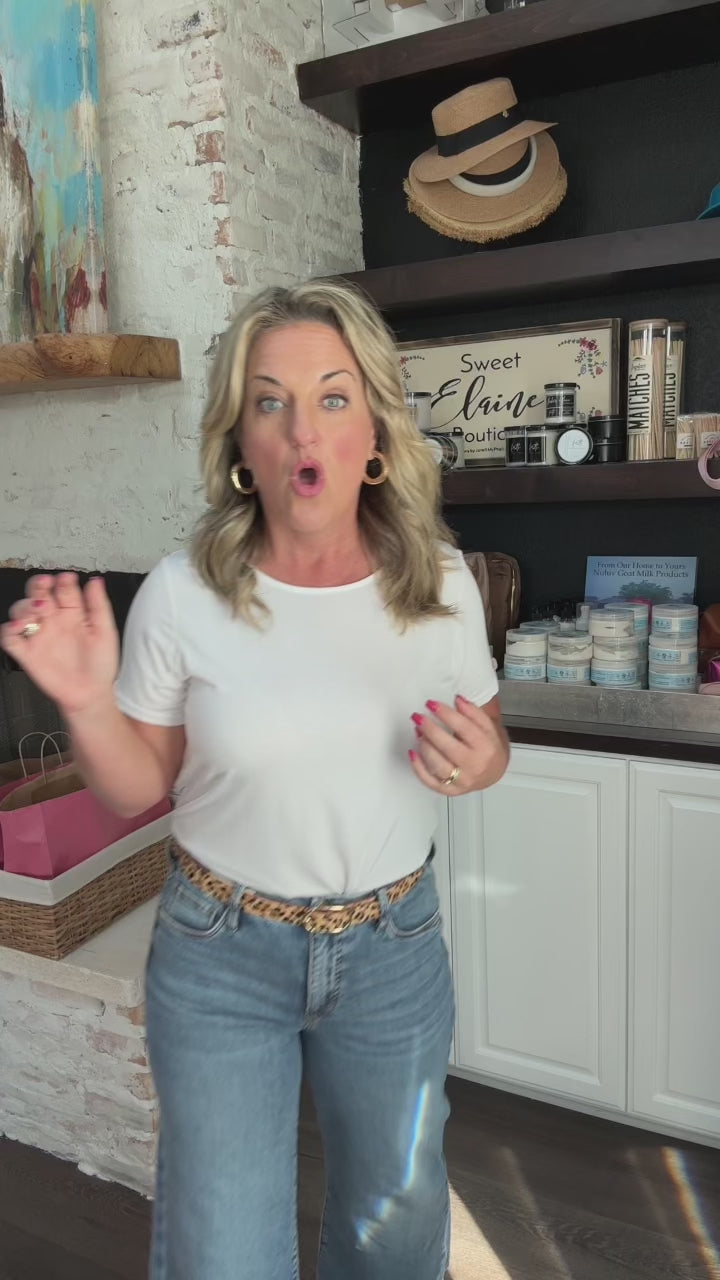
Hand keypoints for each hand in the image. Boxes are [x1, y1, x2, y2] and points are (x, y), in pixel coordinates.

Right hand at [0, 573, 119, 715]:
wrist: (91, 694)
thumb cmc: (100, 665)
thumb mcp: (105, 632)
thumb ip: (99, 606)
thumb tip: (96, 581)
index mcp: (72, 612)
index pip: (62, 588)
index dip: (63, 580)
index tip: (68, 578)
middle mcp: (53, 621)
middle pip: (37, 594)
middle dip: (38, 585)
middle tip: (46, 584)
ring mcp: (39, 635)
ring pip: (20, 610)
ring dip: (25, 605)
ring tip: (37, 609)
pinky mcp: (27, 653)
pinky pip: (10, 638)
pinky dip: (9, 630)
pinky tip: (18, 628)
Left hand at [408, 694, 508, 795]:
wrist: (493, 772)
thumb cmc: (488, 748)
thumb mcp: (488, 727)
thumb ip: (474, 712)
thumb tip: (457, 700)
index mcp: (486, 748)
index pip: (465, 728)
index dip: (446, 714)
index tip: (431, 704)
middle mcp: (475, 766)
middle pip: (449, 747)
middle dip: (430, 730)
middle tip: (418, 717)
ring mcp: (462, 781)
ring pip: (438, 765)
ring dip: (424, 746)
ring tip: (418, 731)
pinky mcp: (450, 791)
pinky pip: (430, 782)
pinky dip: (418, 768)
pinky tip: (413, 752)